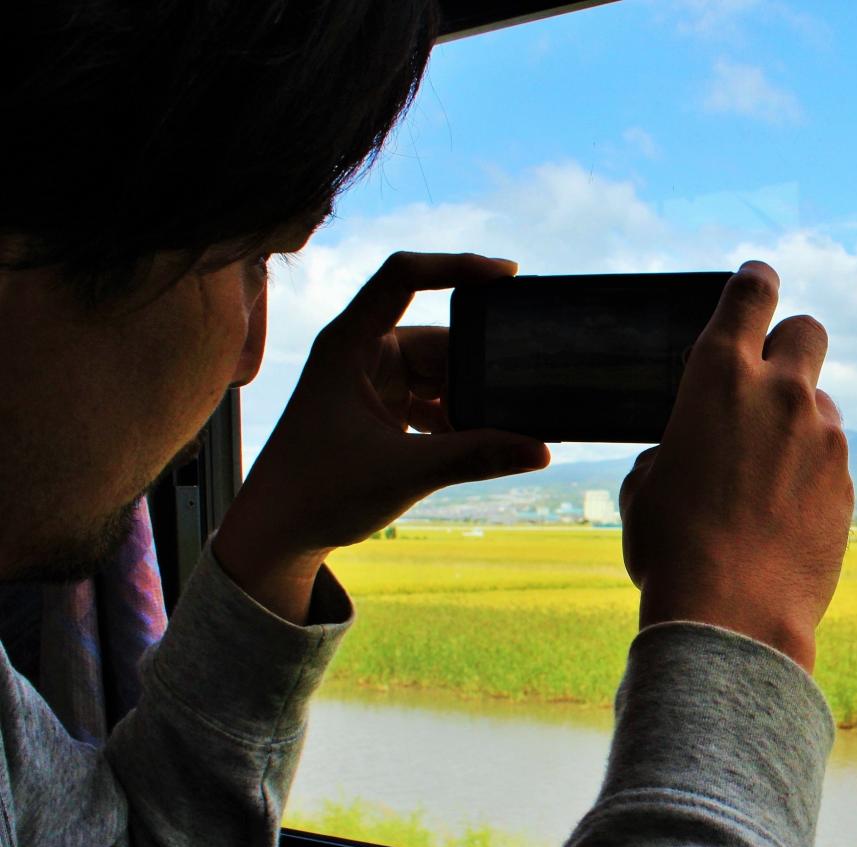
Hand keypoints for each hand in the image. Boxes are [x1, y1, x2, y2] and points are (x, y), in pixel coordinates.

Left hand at [215, 252, 550, 621]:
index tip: (508, 275)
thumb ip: (475, 456)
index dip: (455, 266)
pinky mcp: (382, 409)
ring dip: (470, 400)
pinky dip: (458, 420)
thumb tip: (542, 449)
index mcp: (349, 344)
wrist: (279, 535)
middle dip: (479, 367)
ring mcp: (371, 381)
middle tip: (522, 393)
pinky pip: (433, 399)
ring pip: (440, 373)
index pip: (402, 277)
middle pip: (436, 338)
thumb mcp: (404, 472)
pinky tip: (482, 446)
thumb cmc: (319, 493)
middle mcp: (360, 353)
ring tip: (505, 430)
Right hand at [619, 261, 851, 671]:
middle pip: (808, 331)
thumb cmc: (672, 550)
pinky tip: (784, 514)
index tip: (758, 280)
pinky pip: (831, 459)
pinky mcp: (848, 482)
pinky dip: (811, 473)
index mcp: (718, 377)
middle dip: (792, 343)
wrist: (732, 616)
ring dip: (800, 422)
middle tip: (772, 375)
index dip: (755, 281)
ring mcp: (824, 437)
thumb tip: (687, 453)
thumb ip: (671, 448)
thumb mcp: (645, 487)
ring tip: (765, 476)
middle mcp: (781, 393)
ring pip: (821, 405)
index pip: (750, 294)